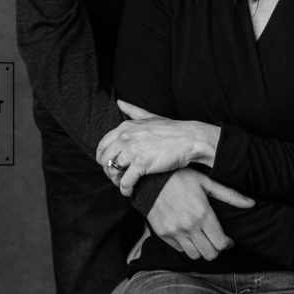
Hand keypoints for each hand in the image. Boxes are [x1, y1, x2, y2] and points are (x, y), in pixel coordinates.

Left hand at [96, 100, 219, 194]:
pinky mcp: (141, 164)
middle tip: (118, 176)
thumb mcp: (150, 116)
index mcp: (125, 127)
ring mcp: (133, 151)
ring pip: (112, 171)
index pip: (102, 145)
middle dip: (108, 170)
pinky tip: (130, 192)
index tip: (111, 164)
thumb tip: (119, 101)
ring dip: (116, 181)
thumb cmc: (172, 129)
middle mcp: (126, 137)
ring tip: (124, 184)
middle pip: (104, 159)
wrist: (190, 139)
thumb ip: (133, 110)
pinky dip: (125, 190)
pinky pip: (125, 182)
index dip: (103, 157)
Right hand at [147, 167, 253, 260]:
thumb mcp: (207, 183)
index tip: (228, 240)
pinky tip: (190, 235)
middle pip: (210, 254)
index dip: (228, 244)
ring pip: (195, 255)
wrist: (151, 180)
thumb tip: (251, 203)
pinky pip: (180, 250)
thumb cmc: (181, 178)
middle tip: (218, 241)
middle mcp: (189, 226)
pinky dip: (187, 246)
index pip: (221, 243)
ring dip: (202, 250)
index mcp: (203, 214)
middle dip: (217, 250)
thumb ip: (230, 195)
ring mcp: (175, 232)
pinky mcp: (163, 235)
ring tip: (204, 239)